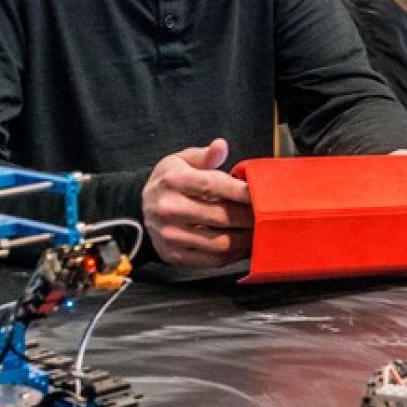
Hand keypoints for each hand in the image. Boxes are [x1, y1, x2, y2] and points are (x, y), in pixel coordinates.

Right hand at [141, 138, 253, 267]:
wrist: (139, 208)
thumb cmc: (168, 182)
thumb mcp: (180, 160)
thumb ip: (204, 155)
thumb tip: (221, 146)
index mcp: (173, 180)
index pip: (211, 185)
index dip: (240, 191)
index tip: (260, 193)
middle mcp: (169, 209)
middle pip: (219, 216)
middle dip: (248, 216)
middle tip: (268, 215)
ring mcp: (171, 235)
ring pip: (219, 243)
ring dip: (245, 239)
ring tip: (260, 232)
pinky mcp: (174, 255)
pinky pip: (212, 260)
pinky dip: (234, 255)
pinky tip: (244, 246)